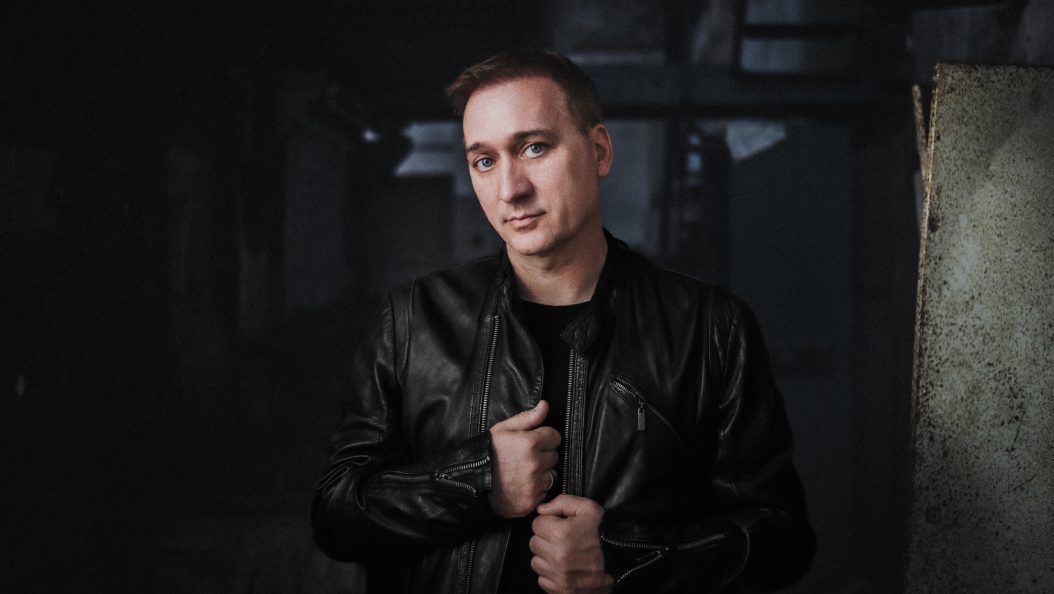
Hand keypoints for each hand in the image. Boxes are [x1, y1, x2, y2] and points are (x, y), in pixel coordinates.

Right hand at [488, 401, 560, 517]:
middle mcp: (535, 464)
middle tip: (524, 458)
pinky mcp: (532, 501)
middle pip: (554, 456)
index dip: (545, 438)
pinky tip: (521, 486)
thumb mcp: (503, 429)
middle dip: (543, 455)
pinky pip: (544, 493)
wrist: (470, 481)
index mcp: (530, 443)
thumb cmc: (486, 453)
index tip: (534, 442)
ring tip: (522, 473)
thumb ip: (527, 418)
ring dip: (541, 473)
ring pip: (551, 475)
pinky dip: (536, 490)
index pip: (555, 437)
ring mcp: (534, 484)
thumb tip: (545, 405)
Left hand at [530, 495, 613, 593]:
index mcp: (561, 533)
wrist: (621, 563)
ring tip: (564, 554)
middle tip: (563, 540)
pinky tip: (565, 568)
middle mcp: (557, 556)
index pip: (537, 524)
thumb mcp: (589, 509)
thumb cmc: (604, 534)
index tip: (562, 526)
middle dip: (546, 539)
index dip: (550, 523)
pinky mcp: (560, 589)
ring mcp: (558, 575)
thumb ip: (562, 502)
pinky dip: (551, 574)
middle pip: (534, 543)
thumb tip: (541, 510)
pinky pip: (543, 579)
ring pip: (536, 562)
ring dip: (547, 557)